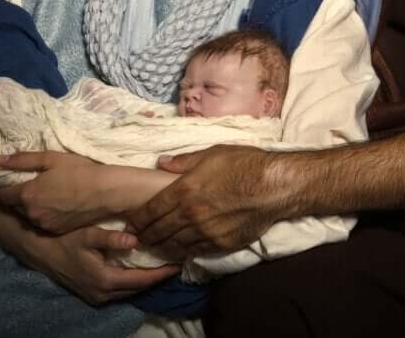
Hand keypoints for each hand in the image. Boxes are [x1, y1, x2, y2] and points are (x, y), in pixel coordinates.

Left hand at [0, 151, 114, 233]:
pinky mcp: (56, 231)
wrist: (105, 192)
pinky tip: (59, 205)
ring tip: (50, 195)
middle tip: (37, 186)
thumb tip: (0, 160)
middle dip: (21, 197)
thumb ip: (23, 160)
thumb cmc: (79, 171)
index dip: (8, 187)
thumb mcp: (51, 159)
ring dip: (34, 207)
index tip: (18, 180)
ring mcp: (44, 225)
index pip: (3, 195)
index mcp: (27, 194)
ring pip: (30, 215)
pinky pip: (43, 223)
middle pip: (15, 206)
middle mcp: (32, 213)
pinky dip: (46, 215)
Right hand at [27, 224, 179, 304]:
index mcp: (105, 279)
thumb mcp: (87, 235)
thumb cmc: (64, 241)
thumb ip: (111, 238)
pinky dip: (134, 282)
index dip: (161, 273)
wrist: (40, 253)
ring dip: (146, 280)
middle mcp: (103, 294)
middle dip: (158, 277)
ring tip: (163, 266)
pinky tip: (141, 271)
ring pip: (130, 292)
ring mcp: (98, 297)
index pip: (142, 279)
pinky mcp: (93, 295)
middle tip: (176, 262)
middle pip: (139, 288)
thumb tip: (135, 239)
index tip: (178, 264)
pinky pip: (120, 291)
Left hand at [128, 145, 293, 257]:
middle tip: (138, 238)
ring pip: (175, 244)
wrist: (274, 186)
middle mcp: (190, 214)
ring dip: (161, 247)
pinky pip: (195, 250)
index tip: (130, 224)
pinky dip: (183, 252)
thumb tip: (161, 162)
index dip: (138, 219)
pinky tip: (179, 251)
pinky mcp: (220, 244)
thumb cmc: (244, 163)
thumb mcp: (212, 153)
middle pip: (160, 230)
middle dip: (146, 236)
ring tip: (155, 247)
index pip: (152, 209)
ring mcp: (205, 232)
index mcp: (184, 189)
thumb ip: (184, 161)